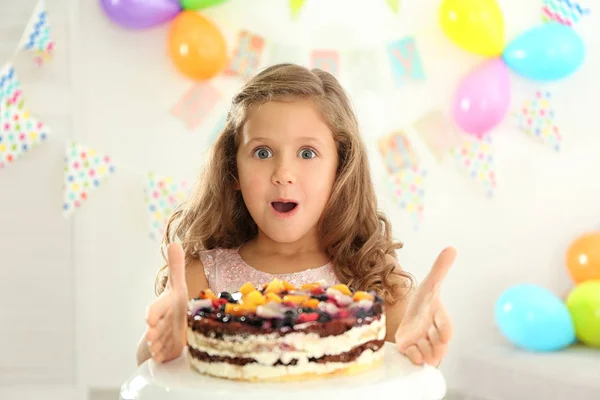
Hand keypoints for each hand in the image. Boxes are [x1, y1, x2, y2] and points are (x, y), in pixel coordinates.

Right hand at [145, 243, 188, 362]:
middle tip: (152, 335)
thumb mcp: (176, 286)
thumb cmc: (173, 305)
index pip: (156, 308)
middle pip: (157, 327)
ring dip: (158, 345)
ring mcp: (163, 337)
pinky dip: (164, 356)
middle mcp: (161, 322)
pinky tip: (163, 358)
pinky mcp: (167, 350)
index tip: (149, 317)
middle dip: (155, 330)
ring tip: (157, 349)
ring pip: (160, 342)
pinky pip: (164, 354)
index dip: (153, 312)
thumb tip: (174, 242)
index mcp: (164, 306)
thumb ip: (176, 267)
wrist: (168, 328)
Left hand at [395, 247, 455, 366]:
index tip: (445, 334)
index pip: (447, 328)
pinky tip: (409, 349)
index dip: (445, 330)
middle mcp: (435, 335)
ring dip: (422, 350)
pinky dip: (412, 356)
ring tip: (417, 344)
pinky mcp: (411, 351)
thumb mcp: (429, 285)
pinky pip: (414, 359)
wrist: (409, 319)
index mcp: (441, 319)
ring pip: (427, 353)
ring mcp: (424, 345)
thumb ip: (440, 269)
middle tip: (427, 338)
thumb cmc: (423, 303)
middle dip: (434, 343)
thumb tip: (451, 248)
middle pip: (439, 345)